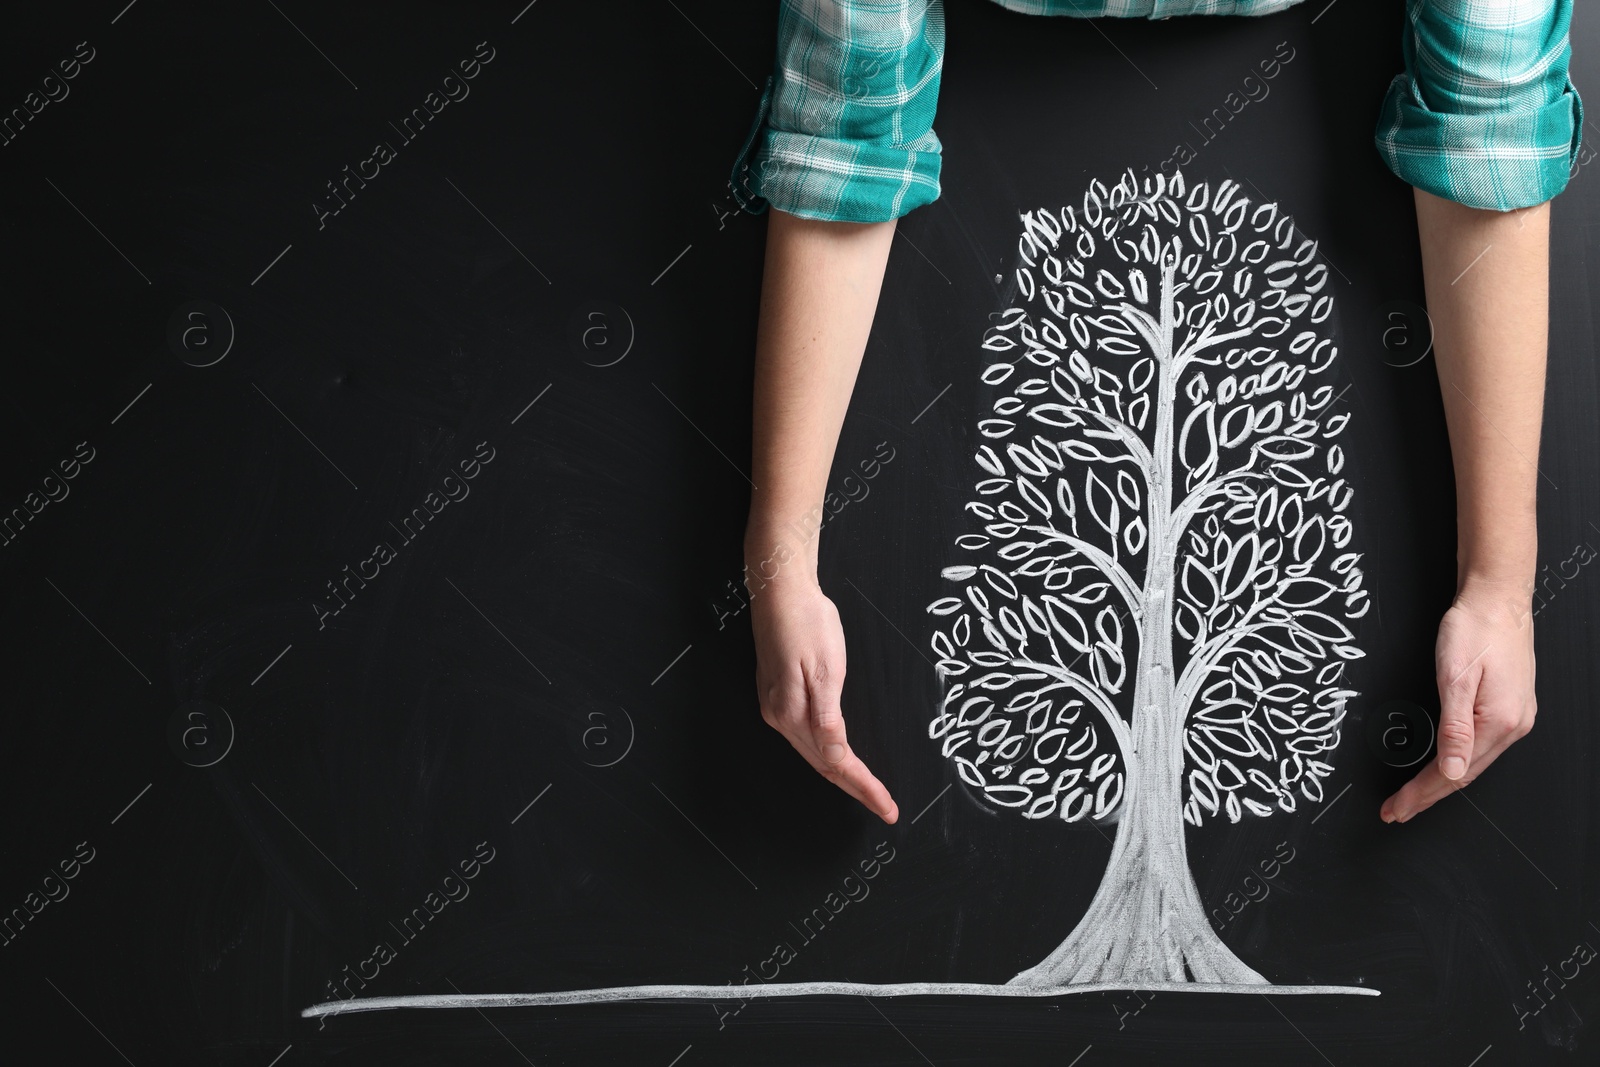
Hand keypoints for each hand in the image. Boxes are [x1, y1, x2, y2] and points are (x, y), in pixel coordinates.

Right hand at [750, 580, 898, 823]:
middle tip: (885, 808)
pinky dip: (826, 756)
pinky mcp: (776, 697)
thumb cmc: (807, 622)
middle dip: (856, 789)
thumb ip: (827, 719)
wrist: (780, 590)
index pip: (836, 763)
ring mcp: (776, 708)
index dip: (864, 787)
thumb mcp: (824, 669)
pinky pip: (804, 739)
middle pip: (824, 766)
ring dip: (842, 776)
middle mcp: (781, 718)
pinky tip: (838, 758)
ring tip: (868, 792)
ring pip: (813, 755)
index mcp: (794, 713)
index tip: (887, 807)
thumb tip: (835, 758)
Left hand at [1380, 579, 1536, 822]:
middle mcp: (1513, 726)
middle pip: (1464, 775)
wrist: (1497, 599)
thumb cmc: (1475, 629)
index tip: (1396, 808)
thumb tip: (1452, 770)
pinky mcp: (1510, 708)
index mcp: (1500, 722)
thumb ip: (1454, 728)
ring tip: (1413, 798)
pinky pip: (1480, 747)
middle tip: (1396, 811)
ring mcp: (1515, 718)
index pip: (1453, 772)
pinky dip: (1457, 762)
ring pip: (1473, 763)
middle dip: (1427, 796)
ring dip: (1441, 783)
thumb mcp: (1455, 677)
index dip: (1421, 794)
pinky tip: (1444, 768)